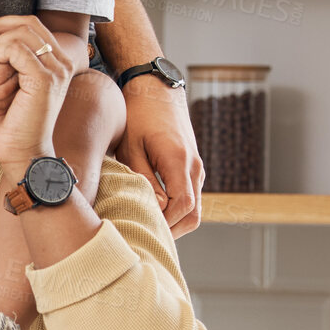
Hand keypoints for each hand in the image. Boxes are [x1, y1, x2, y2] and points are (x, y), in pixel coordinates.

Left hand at [0, 15, 73, 179]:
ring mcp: (56, 70)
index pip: (30, 23)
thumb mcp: (3, 84)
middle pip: (24, 24)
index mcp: (56, 61)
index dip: (1, 24)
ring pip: (16, 37)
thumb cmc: (11, 122)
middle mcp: (62, 62)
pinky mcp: (44, 79)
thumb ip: (1, 60)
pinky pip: (13, 50)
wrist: (23, 153)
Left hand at [117, 76, 204, 235]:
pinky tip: (153, 216)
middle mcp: (194, 167)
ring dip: (174, 223)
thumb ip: (143, 179)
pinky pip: (190, 199)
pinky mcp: (192, 170)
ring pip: (194, 210)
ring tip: (146, 230)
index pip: (182, 206)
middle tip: (143, 238)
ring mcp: (197, 169)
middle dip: (171, 231)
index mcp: (179, 160)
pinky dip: (176, 213)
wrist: (157, 91)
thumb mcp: (132, 147)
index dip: (165, 223)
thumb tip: (154, 209)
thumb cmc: (138, 117)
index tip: (142, 229)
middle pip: (193, 214)